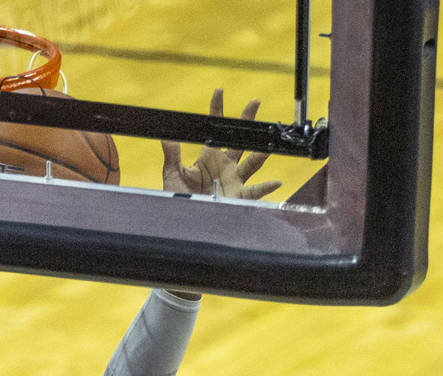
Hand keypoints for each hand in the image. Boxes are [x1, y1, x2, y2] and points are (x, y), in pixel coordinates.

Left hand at [161, 88, 282, 199]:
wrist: (182, 217)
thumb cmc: (178, 195)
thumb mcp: (172, 173)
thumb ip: (171, 154)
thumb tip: (166, 135)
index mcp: (208, 156)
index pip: (214, 128)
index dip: (217, 109)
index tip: (219, 91)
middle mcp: (225, 165)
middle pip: (239, 139)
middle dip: (247, 121)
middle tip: (255, 102)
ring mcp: (233, 179)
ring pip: (251, 163)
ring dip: (260, 154)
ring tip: (268, 145)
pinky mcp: (237, 196)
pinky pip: (254, 191)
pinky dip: (266, 188)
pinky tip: (276, 182)